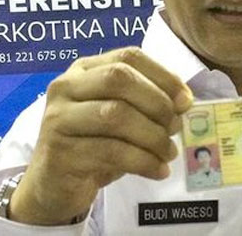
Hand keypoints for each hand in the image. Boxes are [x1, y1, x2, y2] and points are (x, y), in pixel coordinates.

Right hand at [7, 47, 192, 224]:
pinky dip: (143, 161)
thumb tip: (184, 101)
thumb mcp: (121, 117)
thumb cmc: (94, 144)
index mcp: (84, 70)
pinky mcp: (60, 151)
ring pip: (115, 115)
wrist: (55, 185)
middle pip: (119, 79)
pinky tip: (158, 170)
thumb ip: (147, 102)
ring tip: (169, 153)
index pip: (128, 57)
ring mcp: (58, 118)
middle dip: (156, 103)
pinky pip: (111, 151)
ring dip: (152, 136)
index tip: (186, 100)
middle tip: (176, 127)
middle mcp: (65, 87)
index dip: (163, 75)